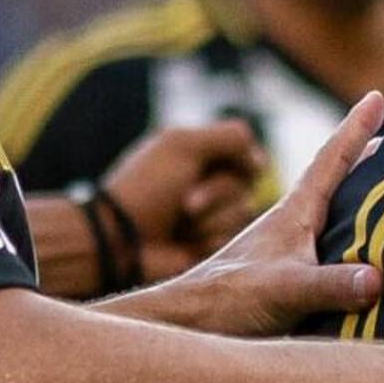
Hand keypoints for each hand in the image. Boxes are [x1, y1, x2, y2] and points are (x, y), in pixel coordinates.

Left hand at [102, 118, 270, 283]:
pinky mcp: (210, 246)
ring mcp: (210, 215)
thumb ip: (228, 137)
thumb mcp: (182, 146)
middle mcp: (208, 181)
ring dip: (210, 219)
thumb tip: (261, 158)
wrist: (121, 242)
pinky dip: (207, 240)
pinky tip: (184, 245)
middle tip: (185, 202)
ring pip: (243, 212)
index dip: (245, 159)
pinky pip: (231, 240)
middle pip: (248, 181)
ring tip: (180, 225)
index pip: (246, 148)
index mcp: (198, 153)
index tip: (240, 165)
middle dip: (217, 192)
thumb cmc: (146, 189)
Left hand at [117, 93, 383, 337]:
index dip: (356, 128)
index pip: (331, 160)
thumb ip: (330, 284)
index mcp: (295, 214)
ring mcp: (289, 251)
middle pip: (336, 181)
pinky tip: (366, 259)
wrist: (188, 327)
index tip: (376, 94)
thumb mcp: (286, 289)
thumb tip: (375, 278)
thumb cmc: (229, 299)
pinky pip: (331, 251)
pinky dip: (352, 245)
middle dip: (365, 160)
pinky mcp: (287, 279)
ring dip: (360, 203)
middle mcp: (293, 225)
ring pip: (334, 216)